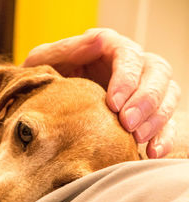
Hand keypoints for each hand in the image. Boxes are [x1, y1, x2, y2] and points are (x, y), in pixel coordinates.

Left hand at [22, 28, 179, 158]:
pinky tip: (152, 152)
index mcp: (108, 48)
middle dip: (146, 100)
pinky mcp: (146, 113)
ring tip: (138, 139)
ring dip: (157, 119)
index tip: (113, 104)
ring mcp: (141, 89)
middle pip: (158, 73)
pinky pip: (168, 122)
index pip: (129, 55)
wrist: (41, 107)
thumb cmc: (42, 80)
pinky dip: (164, 137)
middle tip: (127, 124)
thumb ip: (67, 50)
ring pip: (168, 96)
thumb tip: (99, 40)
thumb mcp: (44, 61)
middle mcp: (131, 65)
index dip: (127, 79)